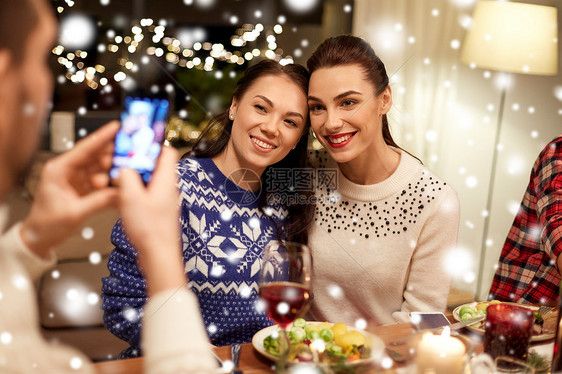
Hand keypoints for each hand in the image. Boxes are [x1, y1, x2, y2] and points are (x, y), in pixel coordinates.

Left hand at [20, 122, 119, 258]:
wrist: (39, 238)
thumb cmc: (47, 224)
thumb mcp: (75, 213)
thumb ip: (100, 201)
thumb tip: (121, 193)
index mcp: (60, 169)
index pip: (84, 149)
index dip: (102, 137)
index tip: (117, 127)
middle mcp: (68, 170)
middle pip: (95, 156)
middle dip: (113, 156)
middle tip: (131, 155)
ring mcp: (77, 179)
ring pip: (100, 169)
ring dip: (114, 172)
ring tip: (127, 174)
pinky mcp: (83, 188)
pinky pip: (102, 181)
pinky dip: (111, 184)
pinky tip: (121, 185)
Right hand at [117, 146, 185, 293]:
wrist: (158, 256)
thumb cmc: (149, 230)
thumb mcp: (131, 197)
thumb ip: (126, 176)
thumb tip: (123, 165)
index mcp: (166, 180)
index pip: (167, 151)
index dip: (152, 143)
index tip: (135, 140)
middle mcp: (168, 187)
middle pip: (155, 164)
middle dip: (137, 160)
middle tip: (120, 160)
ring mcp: (164, 199)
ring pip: (149, 179)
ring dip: (134, 177)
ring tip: (117, 178)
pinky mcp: (158, 211)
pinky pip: (147, 193)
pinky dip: (135, 191)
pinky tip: (122, 197)